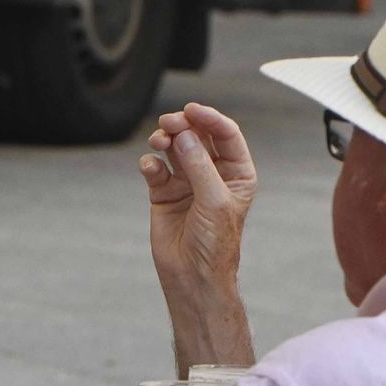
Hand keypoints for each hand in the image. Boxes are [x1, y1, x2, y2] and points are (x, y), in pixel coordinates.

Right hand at [140, 103, 256, 296]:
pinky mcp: (164, 192)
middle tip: (168, 123)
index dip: (210, 118)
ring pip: (174, 147)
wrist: (192, 275)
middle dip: (183, 125)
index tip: (191, 110)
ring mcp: (187, 182)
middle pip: (198, 136)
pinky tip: (150, 168)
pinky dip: (151, 163)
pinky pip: (155, 168)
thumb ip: (199, 165)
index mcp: (236, 174)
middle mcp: (212, 174)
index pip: (226, 135)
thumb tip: (184, 134)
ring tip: (158, 141)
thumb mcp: (214, 201)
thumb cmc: (214, 244)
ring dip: (165, 139)